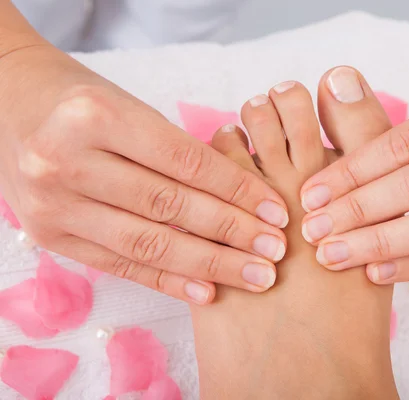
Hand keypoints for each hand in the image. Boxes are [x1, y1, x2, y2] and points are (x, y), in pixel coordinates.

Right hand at [0, 45, 288, 303]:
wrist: (11, 106)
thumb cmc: (85, 103)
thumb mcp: (131, 109)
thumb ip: (178, 152)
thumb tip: (245, 199)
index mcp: (95, 117)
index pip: (184, 161)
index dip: (237, 189)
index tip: (276, 211)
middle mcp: (66, 161)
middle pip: (168, 207)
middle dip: (231, 232)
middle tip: (276, 251)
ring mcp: (52, 205)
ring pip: (147, 243)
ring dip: (209, 264)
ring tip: (255, 276)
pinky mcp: (50, 237)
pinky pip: (120, 265)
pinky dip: (167, 280)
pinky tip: (207, 291)